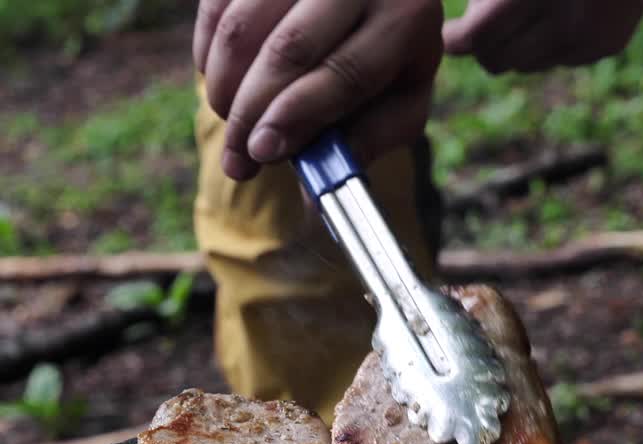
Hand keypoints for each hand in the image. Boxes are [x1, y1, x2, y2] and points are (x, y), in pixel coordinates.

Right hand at [194, 0, 443, 180]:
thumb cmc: (391, 55)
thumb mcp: (401, 98)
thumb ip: (366, 141)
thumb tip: (315, 197)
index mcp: (407, 19)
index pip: (348, 72)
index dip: (299, 116)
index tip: (262, 153)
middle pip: (291, 49)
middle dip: (253, 111)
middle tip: (236, 159)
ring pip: (244, 25)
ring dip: (223, 84)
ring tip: (227, 121)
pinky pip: (216, 3)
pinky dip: (207, 48)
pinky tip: (219, 80)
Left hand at [442, 0, 642, 73]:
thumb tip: (459, 35)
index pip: (478, 38)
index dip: (456, 39)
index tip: (451, 33)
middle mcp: (565, 20)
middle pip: (499, 61)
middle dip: (484, 46)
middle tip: (479, 26)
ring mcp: (591, 36)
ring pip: (529, 65)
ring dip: (517, 45)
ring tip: (518, 13)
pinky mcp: (609, 43)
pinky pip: (563, 59)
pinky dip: (551, 43)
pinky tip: (557, 12)